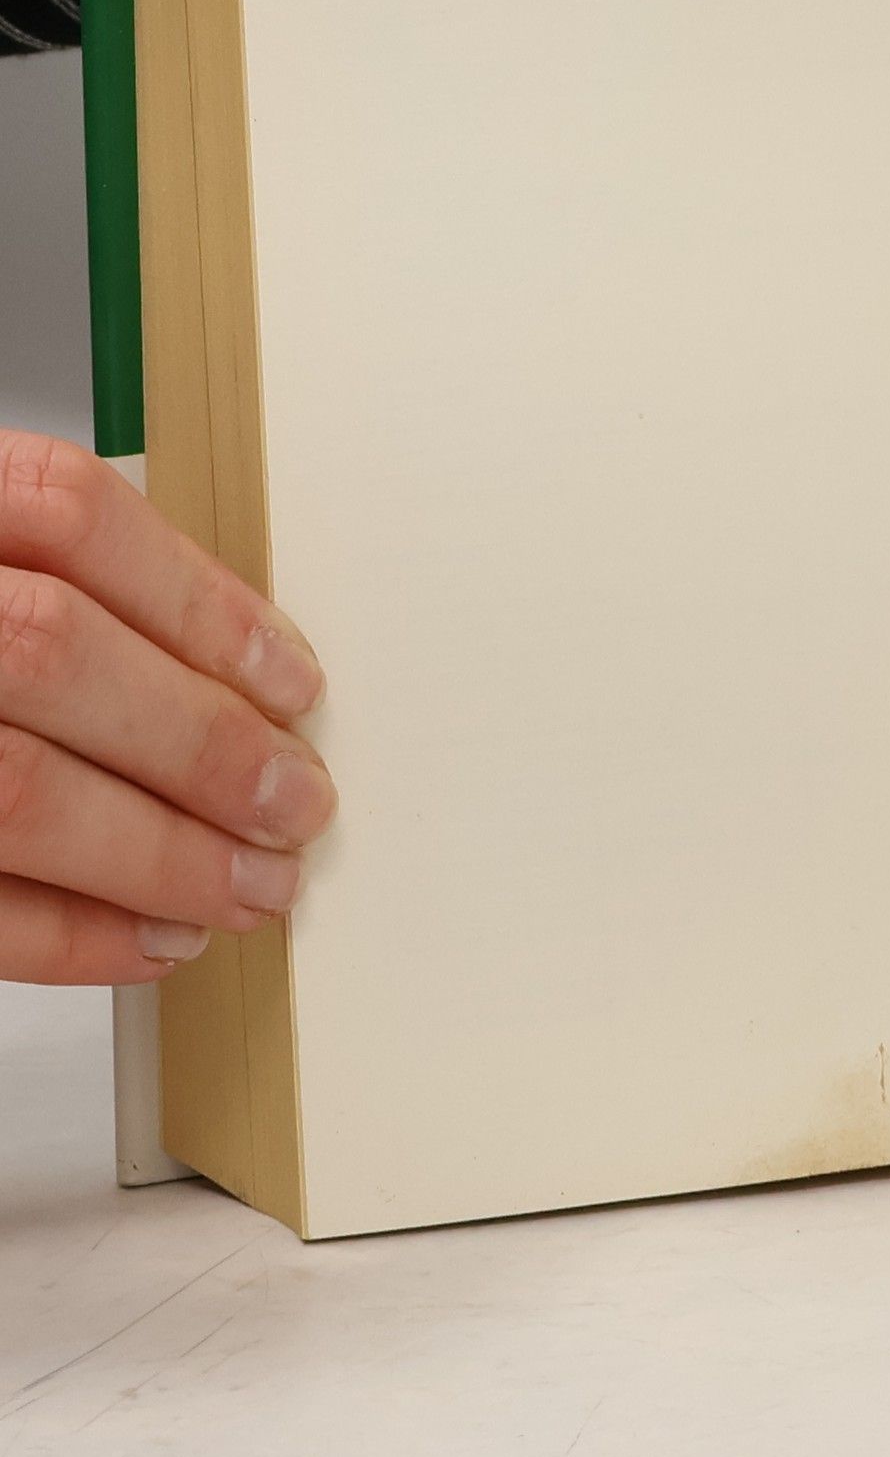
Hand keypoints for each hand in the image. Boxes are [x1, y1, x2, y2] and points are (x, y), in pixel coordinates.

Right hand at [0, 431, 332, 984]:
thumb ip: (48, 587)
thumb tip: (235, 677)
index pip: (66, 515)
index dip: (200, 602)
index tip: (293, 681)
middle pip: (50, 651)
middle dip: (200, 742)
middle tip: (296, 806)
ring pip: (15, 787)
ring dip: (158, 853)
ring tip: (248, 886)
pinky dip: (67, 934)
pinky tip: (148, 941)